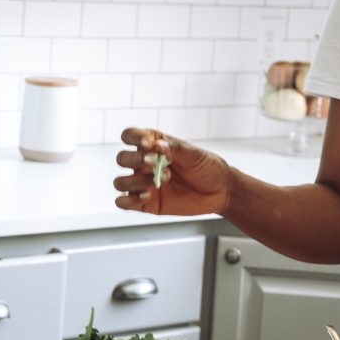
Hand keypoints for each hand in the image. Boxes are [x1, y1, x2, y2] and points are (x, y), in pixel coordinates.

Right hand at [113, 128, 230, 216]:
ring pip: (120, 182)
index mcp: (153, 145)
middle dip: (135, 159)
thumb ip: (176, 149)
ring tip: (157, 182)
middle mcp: (143, 163)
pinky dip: (129, 200)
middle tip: (156, 162)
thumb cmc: (207, 168)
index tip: (149, 144)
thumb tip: (158, 145)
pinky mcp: (146, 203)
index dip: (134, 138)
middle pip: (122, 158)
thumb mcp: (195, 155)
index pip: (130, 136)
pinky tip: (147, 195)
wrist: (220, 191)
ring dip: (135, 181)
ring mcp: (143, 183)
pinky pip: (124, 202)